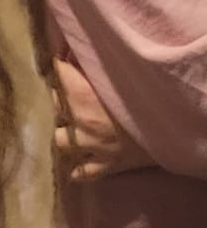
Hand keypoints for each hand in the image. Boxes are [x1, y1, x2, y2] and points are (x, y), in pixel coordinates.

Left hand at [57, 57, 152, 180]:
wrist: (171, 128)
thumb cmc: (145, 96)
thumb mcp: (117, 75)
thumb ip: (94, 67)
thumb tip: (75, 55)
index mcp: (80, 93)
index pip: (56, 73)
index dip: (61, 69)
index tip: (67, 67)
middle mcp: (79, 120)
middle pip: (55, 104)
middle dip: (64, 99)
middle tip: (78, 96)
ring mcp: (90, 147)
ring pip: (60, 141)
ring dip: (67, 133)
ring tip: (77, 127)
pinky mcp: (104, 168)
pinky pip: (80, 173)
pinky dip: (78, 167)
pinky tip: (83, 158)